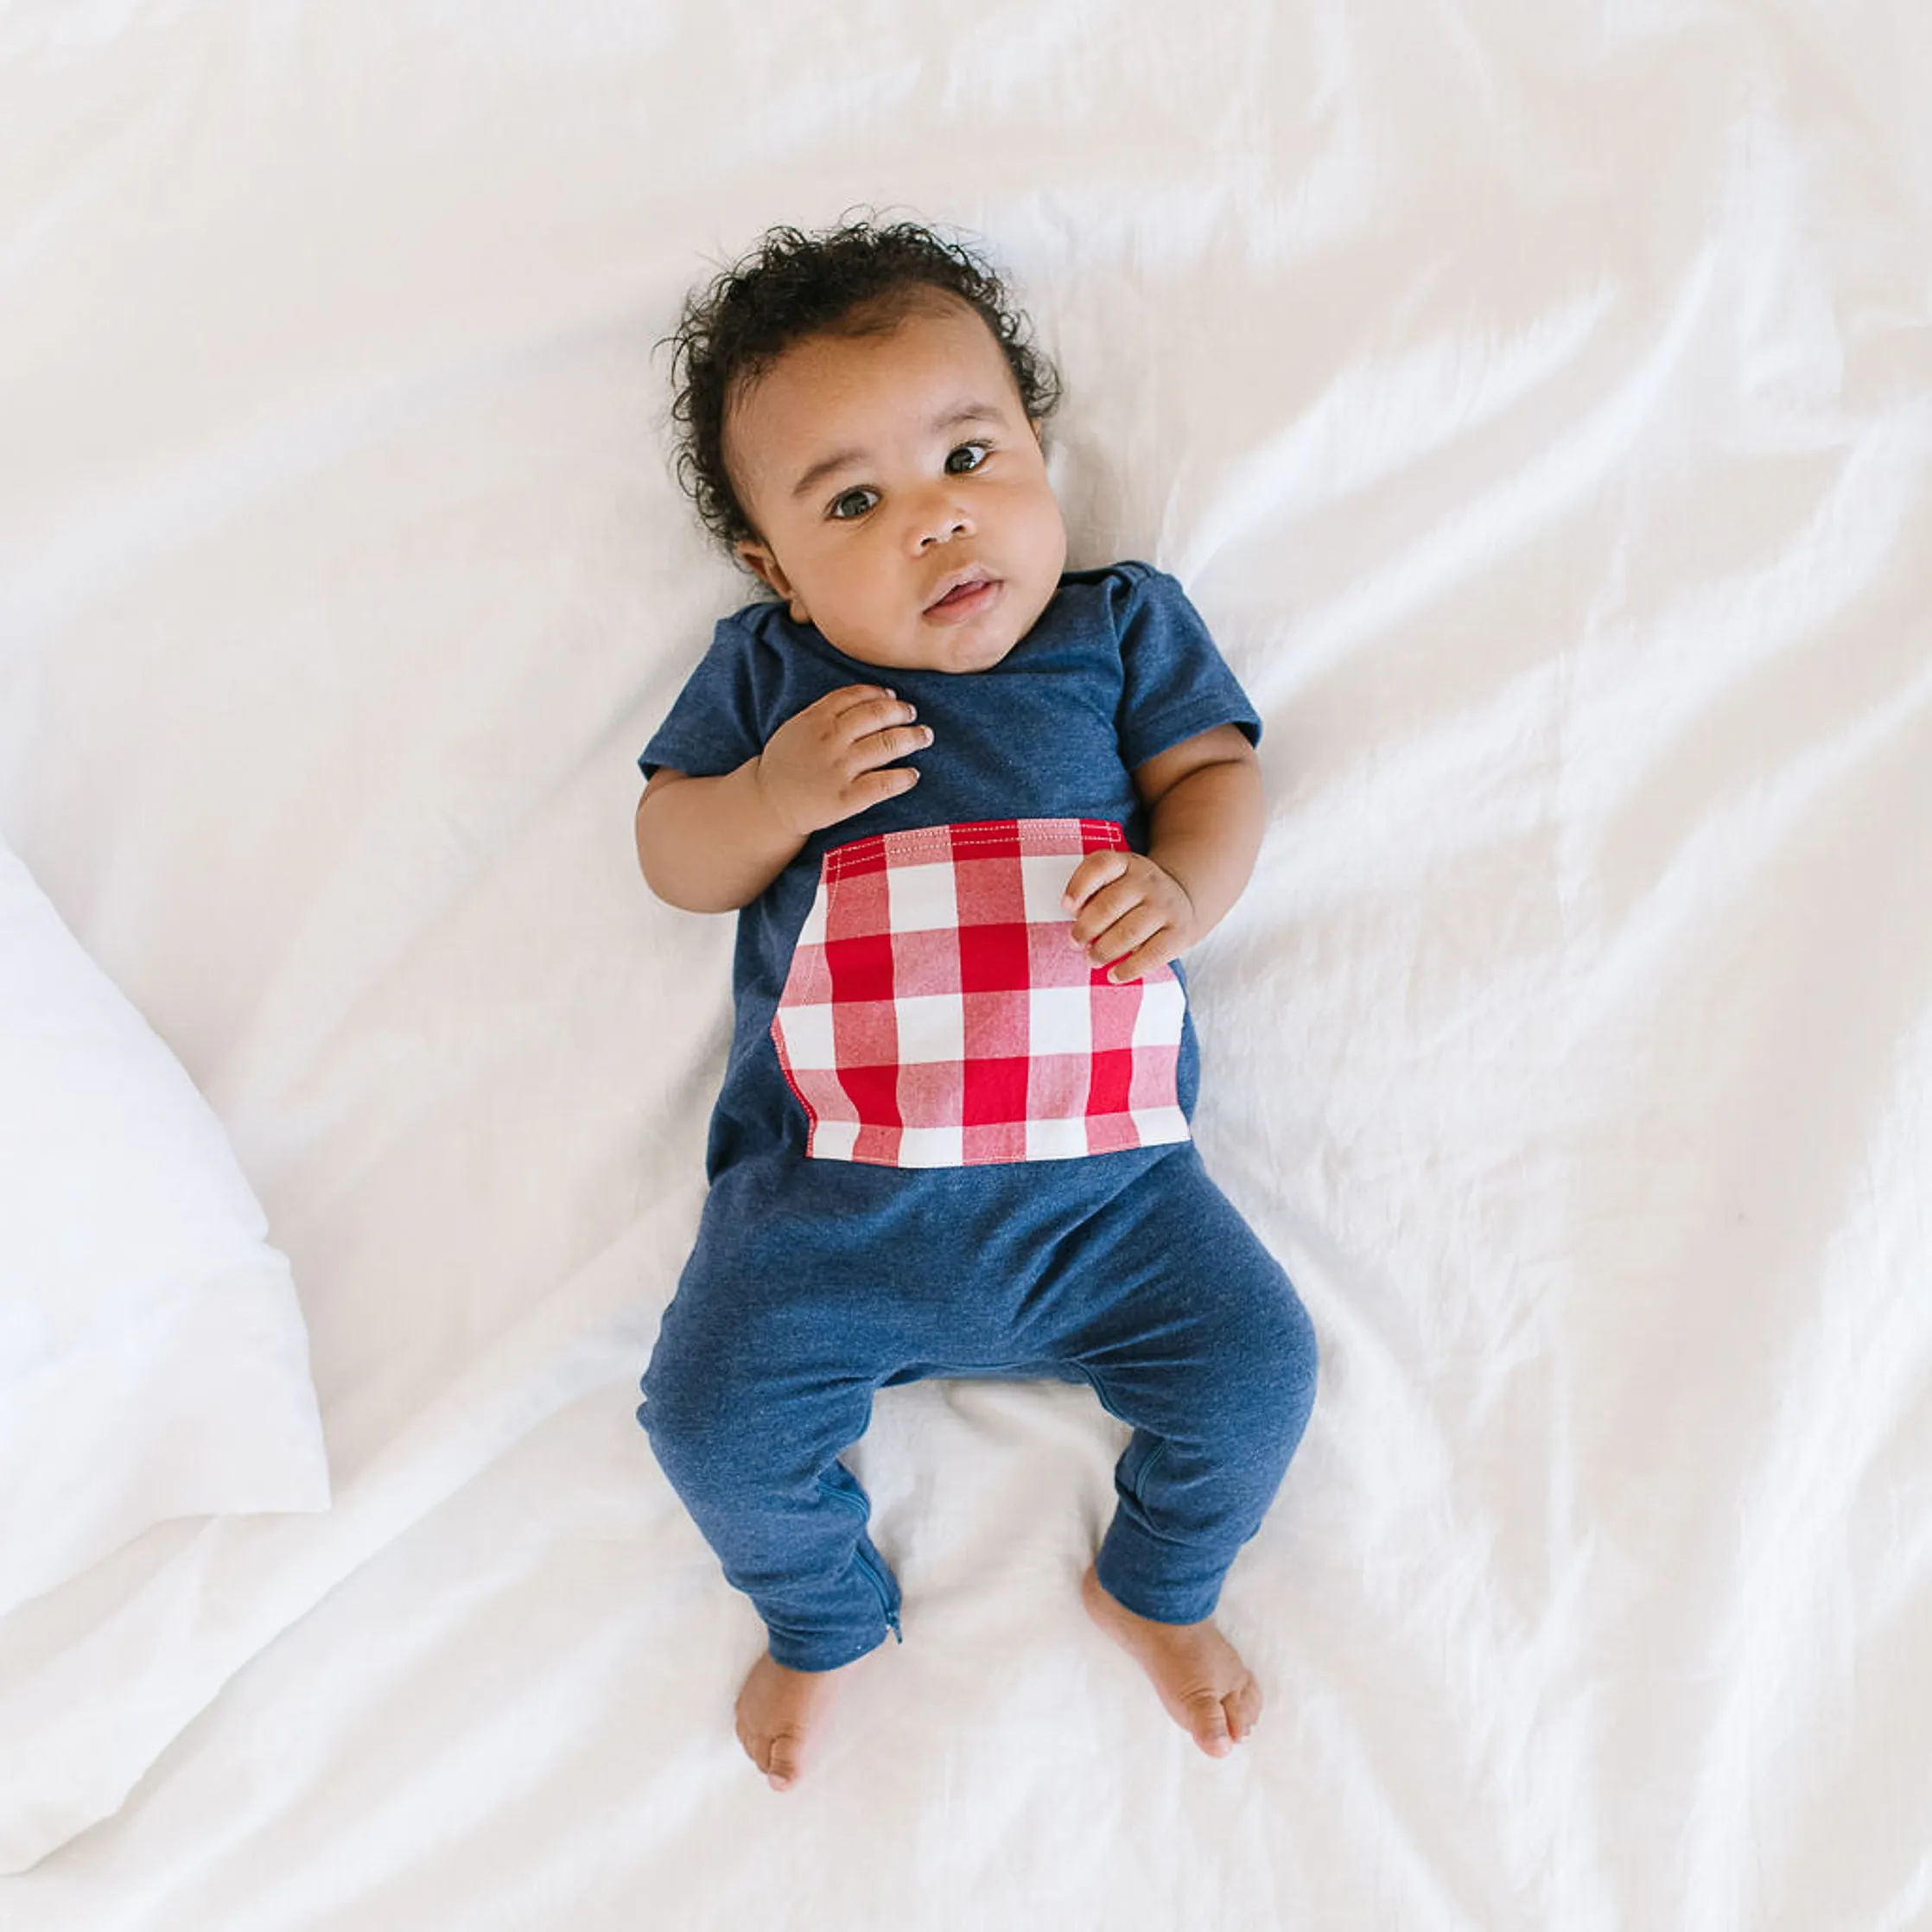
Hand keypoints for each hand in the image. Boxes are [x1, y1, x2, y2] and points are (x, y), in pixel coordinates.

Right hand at [754, 685, 932, 837]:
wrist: (768, 804)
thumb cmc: (786, 763)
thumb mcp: (798, 727)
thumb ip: (827, 711)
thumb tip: (873, 698)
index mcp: (816, 719)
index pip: (855, 696)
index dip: (879, 694)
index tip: (892, 697)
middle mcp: (830, 740)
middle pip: (877, 716)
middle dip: (901, 712)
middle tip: (912, 714)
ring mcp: (839, 769)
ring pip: (886, 745)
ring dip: (912, 738)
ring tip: (924, 736)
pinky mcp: (845, 798)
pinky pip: (883, 784)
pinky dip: (903, 778)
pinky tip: (913, 775)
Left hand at [1063, 849, 1197, 982]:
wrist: (1183, 900)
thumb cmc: (1136, 896)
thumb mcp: (1117, 880)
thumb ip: (1094, 892)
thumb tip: (1075, 915)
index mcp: (1126, 863)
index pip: (1100, 865)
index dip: (1079, 886)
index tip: (1066, 907)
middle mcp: (1147, 881)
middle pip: (1109, 904)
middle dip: (1086, 928)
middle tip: (1075, 942)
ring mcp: (1164, 907)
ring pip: (1128, 933)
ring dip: (1103, 951)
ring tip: (1091, 959)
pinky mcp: (1178, 933)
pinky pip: (1152, 955)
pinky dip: (1129, 969)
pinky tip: (1114, 975)